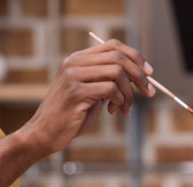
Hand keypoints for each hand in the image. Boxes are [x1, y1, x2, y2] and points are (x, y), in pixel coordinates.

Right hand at [19, 38, 154, 155]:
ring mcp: (73, 76)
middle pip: (118, 57)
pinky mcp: (76, 92)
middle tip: (149, 92)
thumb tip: (137, 76)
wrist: (43, 134)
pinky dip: (119, 100)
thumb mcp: (90, 94)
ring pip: (116, 72)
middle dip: (139, 75)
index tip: (149, 73)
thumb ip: (106, 82)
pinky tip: (114, 111)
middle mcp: (74, 63)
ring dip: (129, 92)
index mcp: (77, 59)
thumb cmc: (69, 118)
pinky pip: (109, 89)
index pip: (113, 46)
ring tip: (125, 108)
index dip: (135, 57)